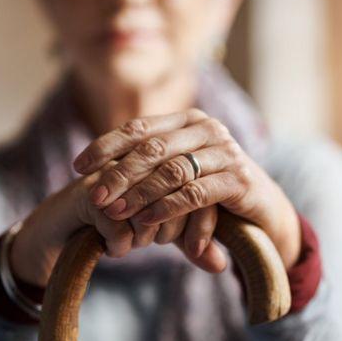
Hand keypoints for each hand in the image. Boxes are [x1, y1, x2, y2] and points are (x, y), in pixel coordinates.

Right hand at [7, 161, 227, 286]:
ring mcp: (114, 174)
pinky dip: (121, 244)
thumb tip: (222, 265)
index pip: (199, 187)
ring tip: (136, 245)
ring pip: (148, 209)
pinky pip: (117, 224)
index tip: (193, 248)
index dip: (202, 223)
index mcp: (164, 162)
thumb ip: (193, 244)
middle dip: (173, 230)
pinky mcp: (89, 193)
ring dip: (146, 236)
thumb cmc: (119, 224)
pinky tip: (116, 250)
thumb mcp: (163, 233)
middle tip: (157, 243)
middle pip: (178, 195)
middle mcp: (140, 162)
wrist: (63, 227)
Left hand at [73, 109, 301, 269]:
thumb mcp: (179, 173)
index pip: (139, 128)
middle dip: (118, 174)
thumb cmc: (211, 190)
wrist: (263, 209)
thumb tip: (94, 171)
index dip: (106, 145)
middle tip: (94, 196)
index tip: (79, 166)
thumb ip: (148, 167)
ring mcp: (226, 151)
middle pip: (152, 148)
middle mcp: (208, 129)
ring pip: (172, 170)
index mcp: (188, 120)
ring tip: (115, 212)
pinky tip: (145, 220)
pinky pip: (194, 193)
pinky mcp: (238, 179)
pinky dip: (167, 207)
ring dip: (139, 193)